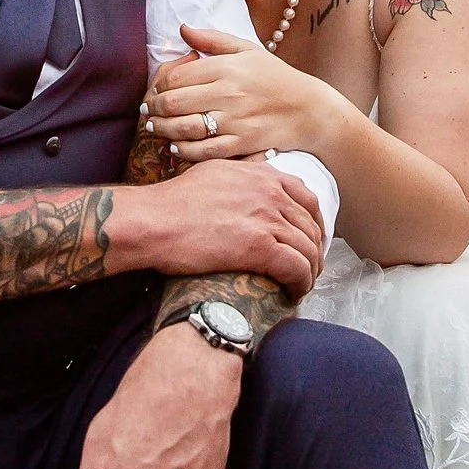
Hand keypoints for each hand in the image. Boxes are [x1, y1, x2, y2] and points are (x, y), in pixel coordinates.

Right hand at [126, 161, 325, 298]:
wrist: (152, 221)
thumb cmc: (172, 203)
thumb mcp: (213, 173)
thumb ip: (239, 178)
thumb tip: (246, 185)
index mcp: (262, 175)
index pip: (307, 198)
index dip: (315, 222)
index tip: (312, 239)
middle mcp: (270, 193)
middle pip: (311, 226)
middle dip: (315, 251)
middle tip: (309, 268)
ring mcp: (267, 219)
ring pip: (308, 250)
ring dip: (310, 272)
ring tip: (301, 286)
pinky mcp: (260, 248)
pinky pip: (297, 268)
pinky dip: (301, 284)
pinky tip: (293, 294)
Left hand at [149, 26, 327, 162]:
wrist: (308, 109)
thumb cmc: (276, 76)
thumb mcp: (247, 50)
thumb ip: (212, 39)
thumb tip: (182, 29)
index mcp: (227, 67)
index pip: (177, 76)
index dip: (158, 86)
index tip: (154, 91)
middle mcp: (228, 93)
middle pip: (174, 102)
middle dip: (154, 109)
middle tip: (148, 113)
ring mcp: (235, 121)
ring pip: (184, 128)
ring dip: (163, 130)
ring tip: (156, 129)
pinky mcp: (242, 144)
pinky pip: (204, 151)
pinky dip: (184, 150)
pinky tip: (176, 146)